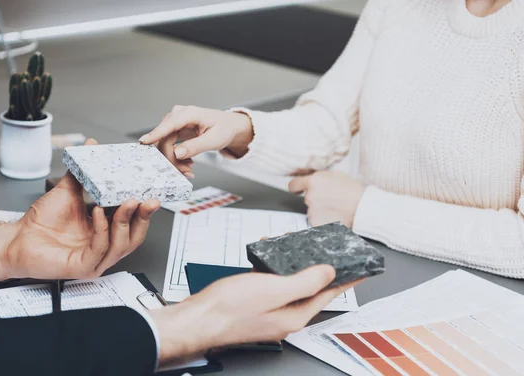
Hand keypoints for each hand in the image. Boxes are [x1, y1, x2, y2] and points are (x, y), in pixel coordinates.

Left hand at [0, 139, 159, 280]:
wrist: (17, 238)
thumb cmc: (41, 222)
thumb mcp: (69, 190)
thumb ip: (83, 170)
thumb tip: (92, 144)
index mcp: (105, 231)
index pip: (133, 223)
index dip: (145, 209)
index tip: (152, 192)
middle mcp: (104, 247)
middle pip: (135, 237)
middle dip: (144, 217)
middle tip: (148, 199)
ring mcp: (95, 259)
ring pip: (122, 245)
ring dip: (126, 222)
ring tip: (127, 202)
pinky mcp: (83, 267)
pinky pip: (100, 249)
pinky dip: (103, 230)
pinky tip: (100, 213)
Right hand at [139, 105, 253, 177]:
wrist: (228, 127)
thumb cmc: (224, 129)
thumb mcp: (214, 140)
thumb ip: (196, 147)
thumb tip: (177, 154)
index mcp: (189, 113)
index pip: (169, 125)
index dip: (155, 134)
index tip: (143, 142)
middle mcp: (178, 115)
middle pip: (165, 139)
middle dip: (172, 159)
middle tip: (186, 173)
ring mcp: (175, 122)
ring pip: (165, 144)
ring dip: (174, 161)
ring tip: (189, 169)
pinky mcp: (174, 130)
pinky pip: (168, 146)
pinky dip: (176, 158)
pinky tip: (188, 163)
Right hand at [151, 265, 359, 364]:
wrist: (199, 318)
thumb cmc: (230, 309)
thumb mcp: (273, 289)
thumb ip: (304, 281)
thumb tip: (328, 273)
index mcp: (295, 314)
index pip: (329, 294)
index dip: (346, 279)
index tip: (361, 269)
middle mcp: (286, 315)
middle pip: (311, 287)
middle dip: (319, 265)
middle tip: (327, 249)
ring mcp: (270, 309)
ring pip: (291, 282)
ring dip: (294, 262)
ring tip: (293, 243)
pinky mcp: (256, 302)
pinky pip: (273, 282)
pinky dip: (274, 266)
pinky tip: (268, 253)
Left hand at [289, 170, 364, 227]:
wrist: (363, 208)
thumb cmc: (353, 191)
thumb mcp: (335, 175)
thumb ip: (319, 177)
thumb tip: (309, 179)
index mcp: (313, 182)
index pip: (293, 185)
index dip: (297, 187)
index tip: (298, 190)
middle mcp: (310, 197)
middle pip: (306, 198)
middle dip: (315, 198)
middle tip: (330, 199)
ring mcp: (312, 212)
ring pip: (311, 210)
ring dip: (319, 210)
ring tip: (335, 208)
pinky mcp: (316, 224)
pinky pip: (315, 220)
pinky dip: (322, 219)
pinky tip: (334, 216)